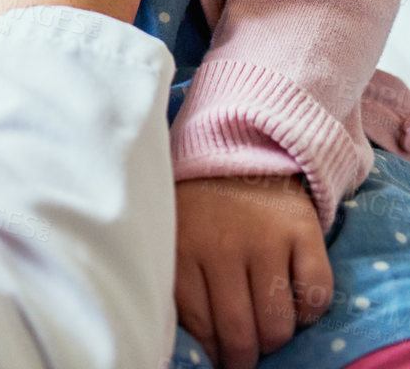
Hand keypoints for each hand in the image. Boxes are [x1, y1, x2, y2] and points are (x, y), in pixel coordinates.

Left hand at [175, 175, 333, 368]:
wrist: (237, 144)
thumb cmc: (200, 202)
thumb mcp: (174, 234)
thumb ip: (179, 282)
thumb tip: (193, 344)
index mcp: (184, 248)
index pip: (201, 326)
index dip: (213, 351)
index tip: (219, 355)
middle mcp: (223, 245)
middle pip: (240, 333)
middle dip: (243, 357)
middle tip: (245, 356)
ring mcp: (265, 237)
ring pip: (278, 324)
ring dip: (275, 340)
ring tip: (268, 332)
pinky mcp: (302, 229)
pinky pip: (316, 295)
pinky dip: (309, 313)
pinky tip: (295, 304)